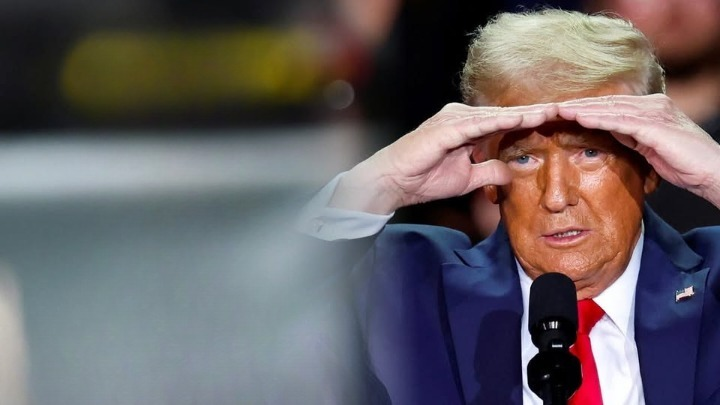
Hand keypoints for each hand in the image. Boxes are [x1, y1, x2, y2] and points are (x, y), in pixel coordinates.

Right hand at [330, 102, 558, 213]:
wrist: (394, 182)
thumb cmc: (424, 178)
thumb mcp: (467, 178)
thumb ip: (489, 171)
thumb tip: (511, 171)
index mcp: (466, 127)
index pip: (504, 122)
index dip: (530, 121)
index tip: (557, 122)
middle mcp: (461, 117)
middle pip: (504, 113)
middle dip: (534, 112)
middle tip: (565, 108)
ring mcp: (453, 119)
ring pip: (496, 115)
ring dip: (524, 113)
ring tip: (552, 112)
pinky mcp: (446, 127)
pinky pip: (480, 123)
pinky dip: (503, 120)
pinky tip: (523, 118)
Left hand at [558, 94, 719, 206]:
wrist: (712, 173)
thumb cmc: (683, 163)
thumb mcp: (648, 147)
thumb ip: (630, 136)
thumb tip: (609, 131)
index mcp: (650, 109)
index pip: (610, 105)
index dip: (584, 108)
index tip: (560, 112)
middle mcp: (652, 105)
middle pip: (607, 103)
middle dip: (578, 105)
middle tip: (551, 107)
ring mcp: (655, 113)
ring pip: (611, 108)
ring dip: (583, 109)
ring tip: (558, 110)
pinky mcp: (656, 126)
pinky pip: (621, 120)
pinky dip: (599, 118)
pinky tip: (580, 118)